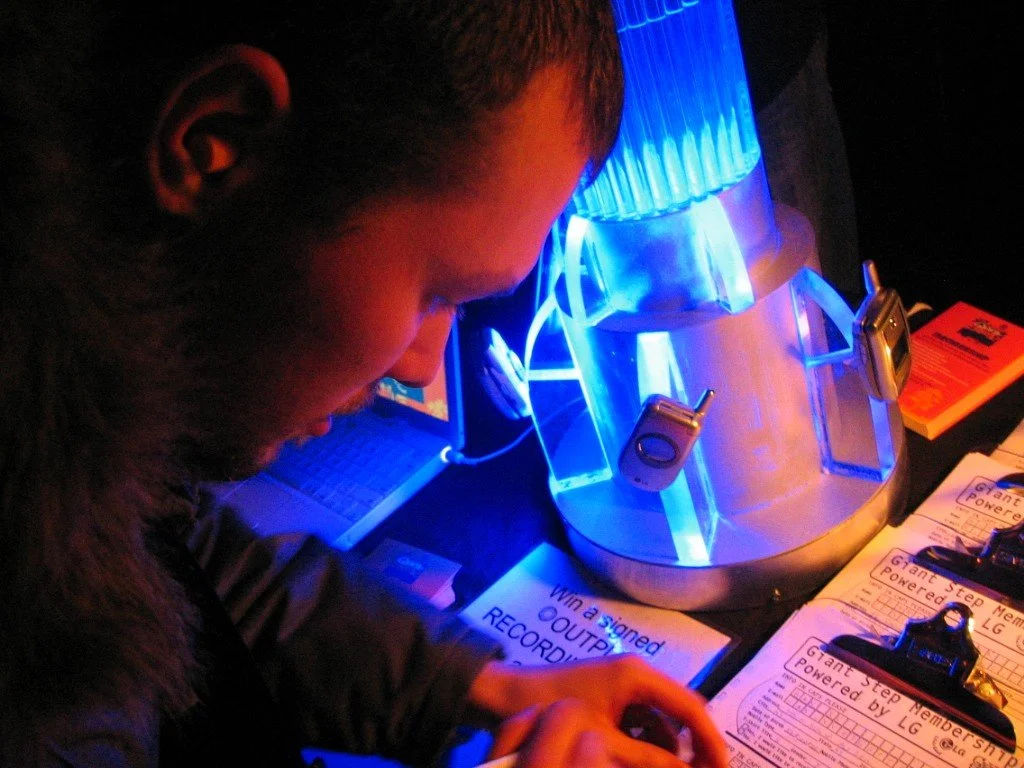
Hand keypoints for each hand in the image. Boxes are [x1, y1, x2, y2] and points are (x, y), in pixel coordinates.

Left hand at [466, 655, 728, 767]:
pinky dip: (646, 743)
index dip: (711, 741)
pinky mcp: (610, 696)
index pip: (691, 707)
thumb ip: (646, 756)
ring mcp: (622, 683)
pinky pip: (641, 721)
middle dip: (693, 746)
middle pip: (681, 712)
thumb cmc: (552, 709)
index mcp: (636, 676)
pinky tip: (637, 763)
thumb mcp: (602, 737)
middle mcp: (635, 674)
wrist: (504, 696)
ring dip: (668, 748)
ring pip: (661, 720)